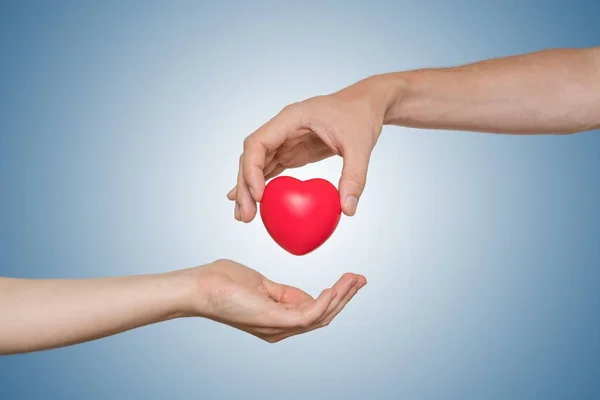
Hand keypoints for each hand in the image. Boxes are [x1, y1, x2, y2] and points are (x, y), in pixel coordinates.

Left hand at [182, 259, 366, 342]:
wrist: (200, 286)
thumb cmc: (223, 283)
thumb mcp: (261, 284)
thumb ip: (284, 292)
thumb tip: (306, 295)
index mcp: (278, 320)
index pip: (315, 312)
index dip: (336, 296)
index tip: (350, 277)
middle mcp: (281, 328)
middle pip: (323, 316)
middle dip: (345, 297)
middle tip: (360, 278)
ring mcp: (278, 326)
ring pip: (321, 316)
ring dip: (341, 297)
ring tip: (353, 279)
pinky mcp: (273, 319)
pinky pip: (308, 314)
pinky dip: (325, 301)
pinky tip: (334, 288)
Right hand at [227, 76, 396, 221]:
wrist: (367, 105)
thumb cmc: (361, 117)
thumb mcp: (360, 145)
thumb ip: (354, 176)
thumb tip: (347, 210)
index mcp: (291, 119)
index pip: (258, 142)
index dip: (252, 169)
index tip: (260, 196)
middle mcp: (282, 129)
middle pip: (251, 157)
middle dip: (245, 186)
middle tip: (247, 216)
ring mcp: (285, 141)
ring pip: (256, 165)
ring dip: (248, 190)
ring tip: (244, 217)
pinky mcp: (292, 152)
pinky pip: (270, 170)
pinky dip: (260, 186)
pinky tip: (253, 204)